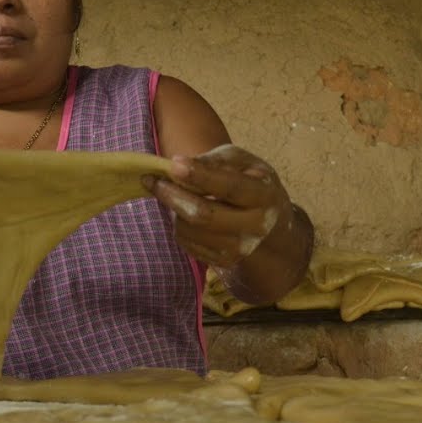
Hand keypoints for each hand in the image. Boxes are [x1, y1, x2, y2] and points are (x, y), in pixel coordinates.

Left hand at [143, 144, 289, 268]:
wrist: (270, 220)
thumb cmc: (249, 181)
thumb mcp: (240, 161)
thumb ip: (214, 161)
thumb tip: (179, 166)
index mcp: (264, 194)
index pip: (229, 187)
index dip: (199, 176)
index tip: (173, 164)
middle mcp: (255, 226)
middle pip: (203, 215)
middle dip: (172, 195)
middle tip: (152, 179)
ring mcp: (240, 248)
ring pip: (189, 230)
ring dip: (172, 209)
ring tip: (173, 193)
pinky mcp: (223, 261)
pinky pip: (186, 243)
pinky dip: (177, 224)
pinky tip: (183, 212)